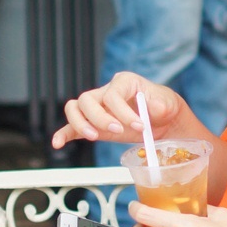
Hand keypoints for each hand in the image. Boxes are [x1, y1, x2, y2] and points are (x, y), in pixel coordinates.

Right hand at [52, 72, 185, 149]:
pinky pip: (72, 126)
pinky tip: (58, 144)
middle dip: (99, 117)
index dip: (123, 111)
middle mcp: (106, 92)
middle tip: (118, 131)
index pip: (112, 94)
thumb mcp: (168, 103)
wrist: (162, 120)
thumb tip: (153, 107)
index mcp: (124, 82)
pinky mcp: (93, 124)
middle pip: (87, 99)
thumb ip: (161, 105)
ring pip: (75, 108)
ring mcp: (96, 108)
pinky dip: (64, 134)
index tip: (139, 126)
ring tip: (94, 137)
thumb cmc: (163, 107)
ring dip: (80, 124)